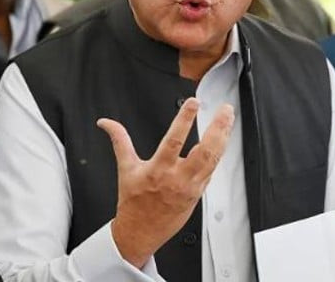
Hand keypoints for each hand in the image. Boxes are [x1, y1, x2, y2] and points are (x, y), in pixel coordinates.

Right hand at [97, 97, 233, 267]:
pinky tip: (223, 139)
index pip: (174, 140)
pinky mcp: (198, 193)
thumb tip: (106, 123)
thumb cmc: (133, 202)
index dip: (184, 120)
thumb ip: (119, 141)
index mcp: (157, 170)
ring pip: (213, 160)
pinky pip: (212, 170)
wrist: (140, 232)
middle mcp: (177, 179)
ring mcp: (191, 187)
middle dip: (217, 129)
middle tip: (225, 110)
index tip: (193, 103)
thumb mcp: (125, 168)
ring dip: (223, 138)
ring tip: (228, 119)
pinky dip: (218, 153)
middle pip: (204, 151)